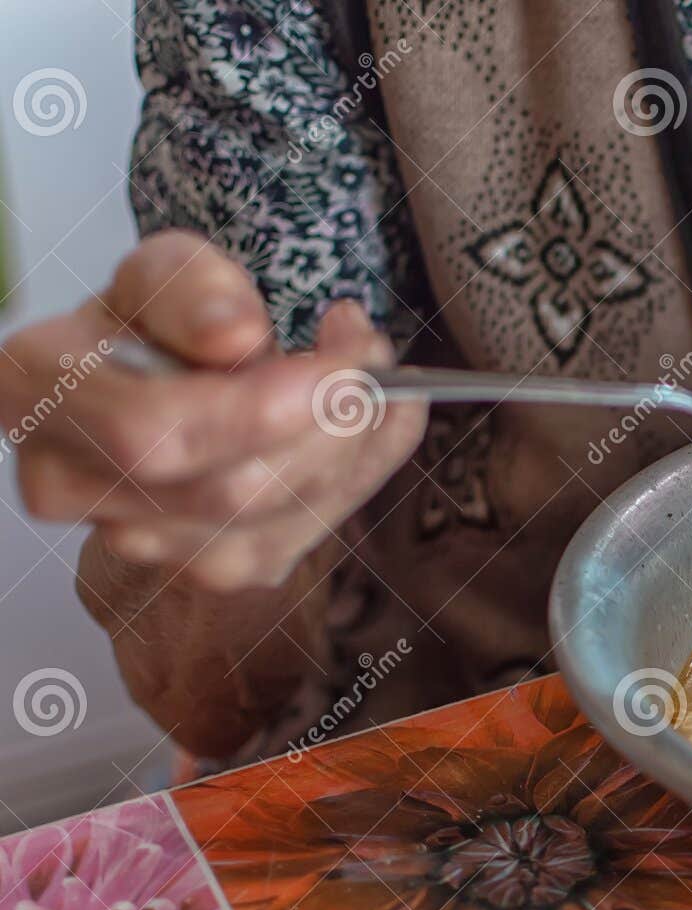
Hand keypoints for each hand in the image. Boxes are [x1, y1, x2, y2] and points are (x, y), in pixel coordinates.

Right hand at [1, 230, 425, 591]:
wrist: (158, 388)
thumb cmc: (152, 327)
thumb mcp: (165, 273)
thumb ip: (195, 288)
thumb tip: (236, 334)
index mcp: (35, 391)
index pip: (153, 431)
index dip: (260, 409)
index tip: (339, 364)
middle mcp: (71, 486)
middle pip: (233, 490)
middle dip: (330, 425)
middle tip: (369, 355)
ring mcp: (142, 544)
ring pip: (285, 516)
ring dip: (355, 443)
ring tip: (363, 372)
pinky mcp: (214, 569)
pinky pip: (318, 527)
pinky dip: (366, 466)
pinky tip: (370, 416)